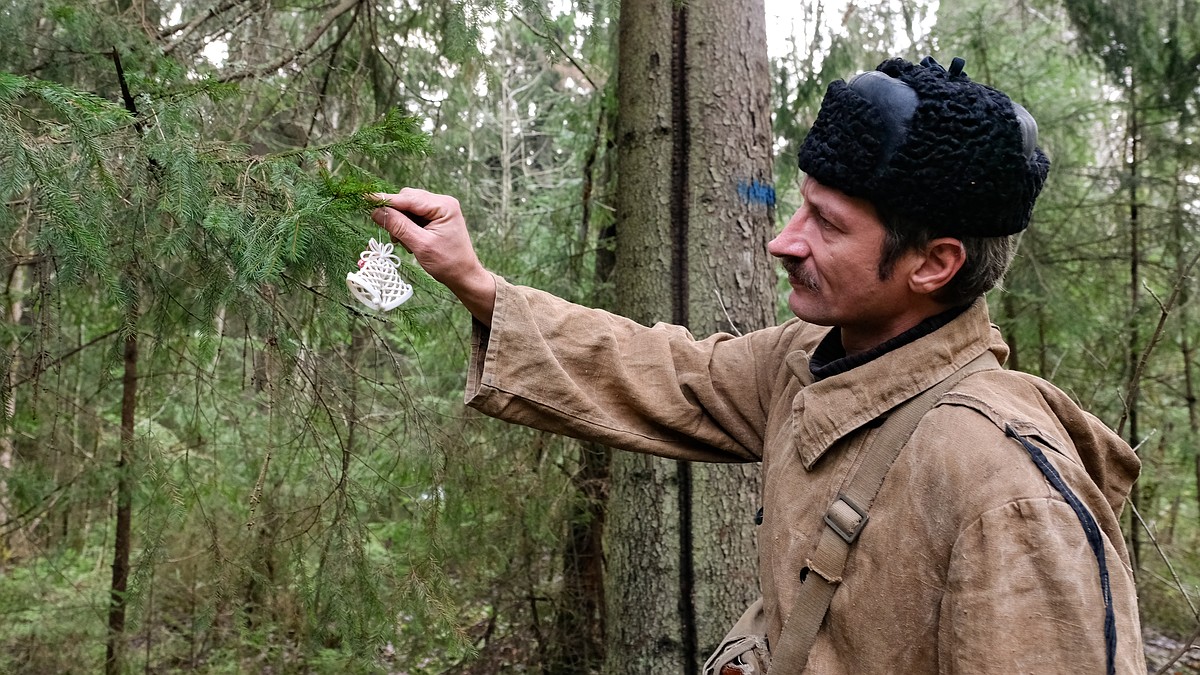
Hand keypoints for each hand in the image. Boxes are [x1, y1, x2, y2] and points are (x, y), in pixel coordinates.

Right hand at [370, 189, 495, 325]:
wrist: (463, 275)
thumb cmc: (447, 263)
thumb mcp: (420, 245)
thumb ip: (398, 226)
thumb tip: (376, 212)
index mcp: (444, 206)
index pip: (408, 198)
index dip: (386, 200)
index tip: (366, 199)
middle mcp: (442, 202)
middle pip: (407, 199)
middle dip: (396, 215)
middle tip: (393, 236)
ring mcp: (439, 209)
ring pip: (408, 207)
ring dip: (400, 223)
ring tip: (405, 243)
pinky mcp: (435, 217)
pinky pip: (414, 215)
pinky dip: (406, 227)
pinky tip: (409, 241)